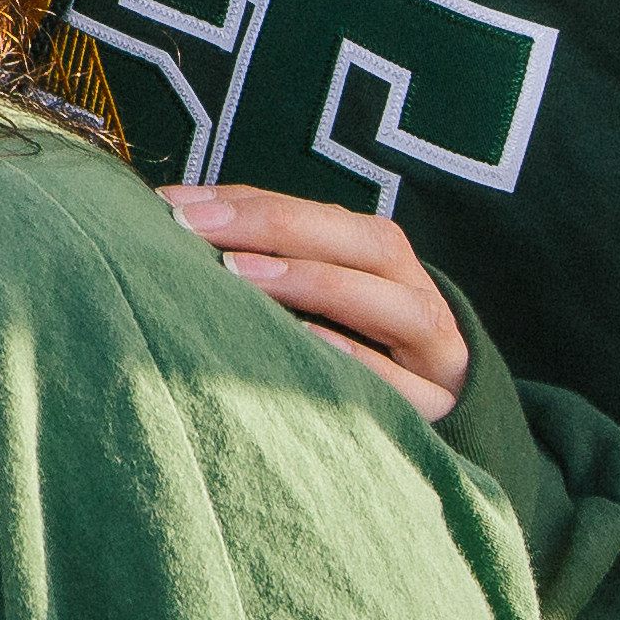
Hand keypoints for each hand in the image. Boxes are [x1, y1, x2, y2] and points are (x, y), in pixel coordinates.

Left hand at [163, 183, 470, 419]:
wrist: (444, 417)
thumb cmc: (357, 353)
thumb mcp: (321, 300)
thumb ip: (269, 261)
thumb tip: (178, 224)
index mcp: (386, 261)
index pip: (326, 217)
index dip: (253, 202)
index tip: (175, 204)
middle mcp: (419, 296)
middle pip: (372, 244)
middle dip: (280, 226)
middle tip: (197, 228)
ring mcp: (439, 356)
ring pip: (400, 307)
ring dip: (319, 282)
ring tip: (240, 272)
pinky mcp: (441, 410)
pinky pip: (405, 385)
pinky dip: (358, 359)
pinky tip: (304, 341)